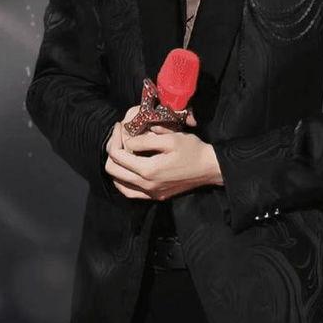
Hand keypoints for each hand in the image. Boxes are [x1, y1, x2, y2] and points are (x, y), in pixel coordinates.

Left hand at [104, 105, 222, 199]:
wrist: (210, 168)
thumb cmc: (192, 150)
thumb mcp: (170, 139)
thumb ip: (146, 141)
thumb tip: (128, 142)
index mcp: (148, 170)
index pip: (118, 156)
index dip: (115, 139)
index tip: (119, 126)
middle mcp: (146, 185)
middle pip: (113, 171)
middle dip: (112, 151)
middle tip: (119, 137)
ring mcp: (150, 193)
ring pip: (119, 184)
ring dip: (116, 167)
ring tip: (121, 151)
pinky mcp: (156, 196)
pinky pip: (130, 192)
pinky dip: (123, 181)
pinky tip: (127, 171)